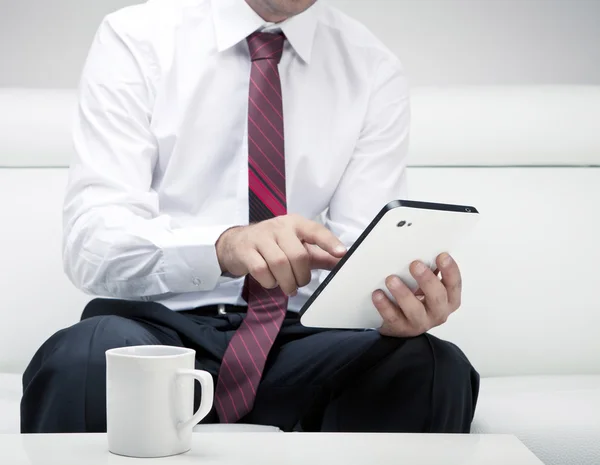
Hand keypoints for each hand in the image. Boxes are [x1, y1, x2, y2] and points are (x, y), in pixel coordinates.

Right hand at [216, 214, 346, 295]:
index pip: (316, 231)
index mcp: (296, 224)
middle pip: (298, 255)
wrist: (236, 242)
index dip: (329, 242)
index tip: (341, 253)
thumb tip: (343, 262)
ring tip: (288, 287)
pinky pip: (261, 271)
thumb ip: (320, 255)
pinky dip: (270, 282)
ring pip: (279, 264)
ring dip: (287, 282)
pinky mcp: (245, 251)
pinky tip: (271, 282)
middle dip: (301, 276)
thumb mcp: (297, 246)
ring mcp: (260, 237)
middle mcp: (279, 227)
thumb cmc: (274, 245)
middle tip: (299, 284)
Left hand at [373, 253, 461, 337]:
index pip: (454, 284)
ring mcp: (419, 322)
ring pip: (414, 310)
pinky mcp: (401, 329)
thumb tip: (424, 248)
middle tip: (415, 264)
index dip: (450, 270)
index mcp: (448, 299)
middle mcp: (437, 312)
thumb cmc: (417, 298)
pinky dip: (384, 305)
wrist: (400, 324)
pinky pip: (393, 317)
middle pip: (437, 297)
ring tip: (391, 279)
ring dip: (403, 293)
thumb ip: (430, 271)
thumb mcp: (427, 286)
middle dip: (427, 280)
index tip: (442, 255)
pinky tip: (377, 294)